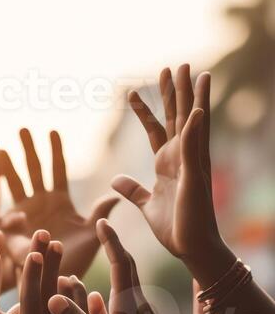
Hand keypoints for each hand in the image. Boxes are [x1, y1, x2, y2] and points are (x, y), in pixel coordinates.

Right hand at [0, 128, 117, 280]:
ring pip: (14, 186)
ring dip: (6, 169)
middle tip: (22, 128)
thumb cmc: (77, 258)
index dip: (54, 151)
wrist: (59, 280)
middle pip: (32, 170)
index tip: (52, 131)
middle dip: (27, 150)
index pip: (56, 169)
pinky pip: (5, 220)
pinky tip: (6, 212)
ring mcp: (24, 215)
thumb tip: (116, 195)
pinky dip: (3, 216)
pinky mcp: (12, 233)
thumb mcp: (93, 234)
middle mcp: (39, 202)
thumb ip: (100, 214)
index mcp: (59, 199)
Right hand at [0, 233, 95, 313]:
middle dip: (49, 262)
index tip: (34, 251)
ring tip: (60, 250)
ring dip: (62, 273)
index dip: (33, 276)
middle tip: (48, 236)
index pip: (33, 303)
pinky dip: (77, 297)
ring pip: (68, 302)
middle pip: (51, 292)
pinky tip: (75, 283)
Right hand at [48, 220, 165, 313]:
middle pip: (123, 270)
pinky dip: (102, 298)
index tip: (102, 222)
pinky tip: (91, 297)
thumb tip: (53, 298)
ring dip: (101, 274)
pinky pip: (117, 308)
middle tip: (98, 228)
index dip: (112, 242)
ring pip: (118, 290)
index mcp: (130, 310)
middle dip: (109, 249)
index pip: (122, 265)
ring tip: (79, 264)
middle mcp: (138, 310)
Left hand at [112, 65, 231, 279]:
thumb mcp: (146, 205)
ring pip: (192, 123)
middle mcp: (181, 158)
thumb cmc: (175, 228)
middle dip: (174, 92)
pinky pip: (194, 147)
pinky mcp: (195, 175)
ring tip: (195, 71)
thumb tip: (116, 180)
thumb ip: (133, 191)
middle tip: (174, 65)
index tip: (131, 92)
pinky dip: (195, 128)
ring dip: (192, 97)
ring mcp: (190, 164)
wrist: (191, 248)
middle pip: (176, 117)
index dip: (144, 111)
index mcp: (168, 163)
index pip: (155, 129)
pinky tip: (196, 108)